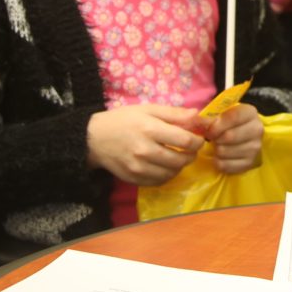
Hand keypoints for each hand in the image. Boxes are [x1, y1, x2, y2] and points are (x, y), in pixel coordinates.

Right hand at [86, 104, 205, 185]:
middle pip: (180, 160)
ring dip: (180, 167)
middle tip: (191, 150)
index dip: (197, 142)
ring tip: (179, 158)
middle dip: (191, 155)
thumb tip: (197, 115)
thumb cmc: (123, 120)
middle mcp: (144, 150)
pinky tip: (166, 166)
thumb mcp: (148, 109)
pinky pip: (157, 182)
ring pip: (170, 173)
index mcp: (150, 129)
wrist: (93, 138)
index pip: (184, 141)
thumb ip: (173, 113)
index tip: (198, 139)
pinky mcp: (132, 178)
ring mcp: (138, 167)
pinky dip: (166, 175)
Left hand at [204, 103, 263, 173]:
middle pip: (229, 136)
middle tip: (213, 139)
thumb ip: (210, 117)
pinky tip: (221, 157)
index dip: (217, 124)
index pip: (233, 117)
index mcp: (250, 113)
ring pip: (225, 151)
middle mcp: (257, 129)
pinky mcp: (249, 163)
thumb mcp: (221, 115)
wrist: (241, 136)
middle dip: (216, 138)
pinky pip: (225, 165)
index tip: (209, 130)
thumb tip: (198, 121)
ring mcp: (255, 148)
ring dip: (216, 150)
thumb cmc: (228, 124)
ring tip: (218, 147)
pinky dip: (219, 162)